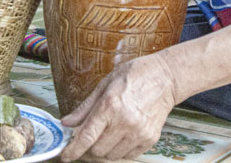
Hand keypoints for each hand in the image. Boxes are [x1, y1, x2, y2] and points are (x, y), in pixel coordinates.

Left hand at [59, 54, 177, 160]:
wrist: (166, 77)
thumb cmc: (135, 75)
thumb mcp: (105, 84)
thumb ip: (85, 107)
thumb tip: (67, 122)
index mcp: (110, 105)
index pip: (87, 137)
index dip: (73, 150)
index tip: (65, 156)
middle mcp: (125, 122)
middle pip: (97, 151)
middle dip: (88, 148)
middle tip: (88, 139)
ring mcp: (139, 132)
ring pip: (112, 156)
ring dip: (104, 150)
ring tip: (107, 134)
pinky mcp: (150, 139)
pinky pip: (128, 155)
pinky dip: (120, 150)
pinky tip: (121, 135)